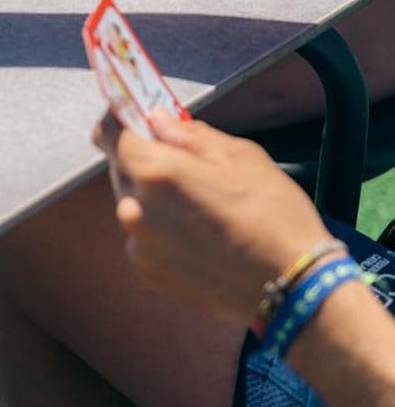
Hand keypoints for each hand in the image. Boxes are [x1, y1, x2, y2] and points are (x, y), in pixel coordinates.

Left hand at [93, 112, 333, 325]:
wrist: (293, 287)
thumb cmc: (272, 214)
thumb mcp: (240, 156)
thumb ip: (189, 134)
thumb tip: (158, 120)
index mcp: (154, 172)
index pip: (112, 135)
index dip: (120, 123)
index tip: (134, 119)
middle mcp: (134, 208)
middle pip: (123, 169)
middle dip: (146, 160)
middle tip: (184, 164)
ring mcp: (138, 243)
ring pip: (133, 204)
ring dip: (153, 197)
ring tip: (199, 206)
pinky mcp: (148, 270)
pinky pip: (143, 235)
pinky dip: (160, 228)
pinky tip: (197, 234)